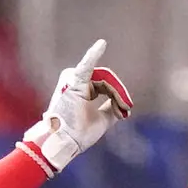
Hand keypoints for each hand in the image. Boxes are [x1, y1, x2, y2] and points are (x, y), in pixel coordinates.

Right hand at [19, 39, 132, 174]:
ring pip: (103, 79)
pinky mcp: (74, 82)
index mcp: (83, 90)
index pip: (106, 85)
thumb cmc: (78, 134)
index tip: (124, 111)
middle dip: (118, 94)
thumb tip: (122, 103)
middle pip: (106, 80)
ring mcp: (74, 81)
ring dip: (115, 91)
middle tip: (124, 109)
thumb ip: (112, 109)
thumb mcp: (102, 121)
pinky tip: (102, 44)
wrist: (63, 142)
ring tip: (121, 107)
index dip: (117, 97)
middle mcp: (77, 83)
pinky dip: (93, 54)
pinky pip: (86, 66)